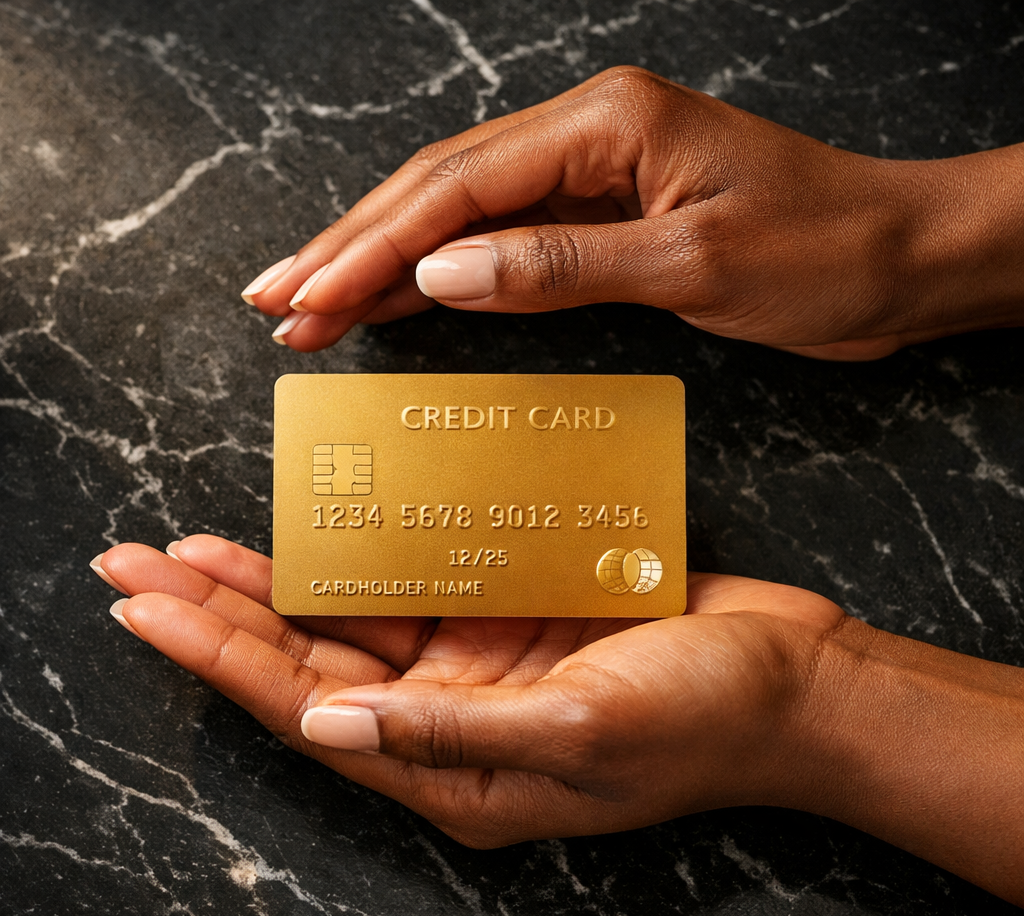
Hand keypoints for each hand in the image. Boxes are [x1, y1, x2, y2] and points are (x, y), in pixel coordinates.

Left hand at [93, 535, 843, 844]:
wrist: (791, 676)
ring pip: (351, 621)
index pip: (307, 711)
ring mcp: (481, 667)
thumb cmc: (702, 718)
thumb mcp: (580, 737)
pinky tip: (322, 519)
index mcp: (456, 773)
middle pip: (308, 664)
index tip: (147, 608)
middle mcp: (452, 723)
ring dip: (276, 581)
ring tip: (194, 544)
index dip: (219, 658)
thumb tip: (329, 725)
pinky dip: (366, 552)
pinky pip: (418, 581)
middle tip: (136, 564)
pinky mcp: (513, 616)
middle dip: (218, 615)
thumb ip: (453, 733)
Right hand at [241, 66, 1023, 359]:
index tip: (306, 294)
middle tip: (276, 299)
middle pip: (438, 189)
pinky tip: (397, 300)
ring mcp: (593, 178)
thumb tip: (444, 271)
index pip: (457, 187)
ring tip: (310, 304)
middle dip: (350, 247)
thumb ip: (562, 266)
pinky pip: (503, 244)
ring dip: (382, 261)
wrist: (896, 260)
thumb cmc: (821, 250)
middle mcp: (588, 138)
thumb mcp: (692, 261)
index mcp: (604, 127)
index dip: (371, 244)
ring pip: (459, 215)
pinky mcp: (605, 220)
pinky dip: (443, 275)